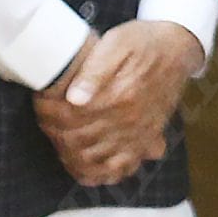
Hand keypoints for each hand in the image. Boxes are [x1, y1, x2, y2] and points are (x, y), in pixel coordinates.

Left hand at [33, 19, 201, 186]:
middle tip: (44, 120)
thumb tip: (74, 98)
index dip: (48, 113)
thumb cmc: (144, 42)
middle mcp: (129, 122)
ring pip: (96, 160)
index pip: (71, 117)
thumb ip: (96, 69)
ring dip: (70, 154)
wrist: (177, 50)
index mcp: (118, 97)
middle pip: (79, 140)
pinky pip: (123, 168)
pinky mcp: (146, 141)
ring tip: (58, 140)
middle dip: (54, 133)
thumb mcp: (117, 42)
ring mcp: (138, 135)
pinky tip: (86, 167)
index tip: (40, 102)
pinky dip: (101, 174)